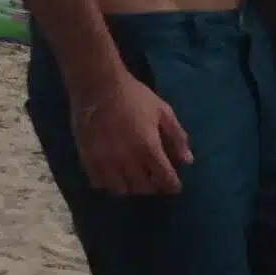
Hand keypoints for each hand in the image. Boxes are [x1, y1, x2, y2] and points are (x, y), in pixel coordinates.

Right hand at [70, 69, 192, 196]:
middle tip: (155, 178)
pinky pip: (99, 183)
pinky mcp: (88, 159)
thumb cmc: (134, 95)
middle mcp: (127, 159)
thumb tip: (187, 161)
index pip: (165, 178)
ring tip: (134, 178)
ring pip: (121, 190)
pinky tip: (113, 174)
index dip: (172, 185)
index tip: (174, 185)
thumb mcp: (162, 110)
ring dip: (131, 187)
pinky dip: (109, 183)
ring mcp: (106, 161)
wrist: (98, 84)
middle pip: (144, 188)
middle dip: (153, 186)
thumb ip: (177, 136)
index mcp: (148, 147)